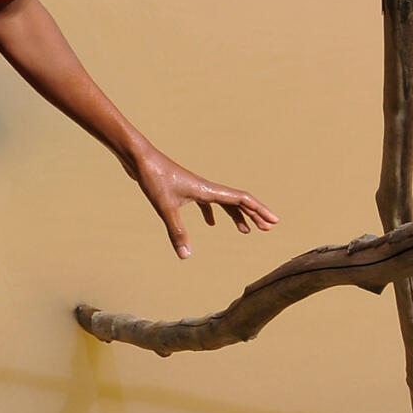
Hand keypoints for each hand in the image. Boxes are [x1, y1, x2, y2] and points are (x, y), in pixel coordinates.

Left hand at [126, 146, 277, 257]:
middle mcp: (205, 187)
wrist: (138, 157)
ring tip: (245, 231)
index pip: (241, 199)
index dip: (259, 210)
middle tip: (267, 229)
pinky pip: (206, 202)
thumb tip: (186, 256)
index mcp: (207, 190)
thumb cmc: (153, 177)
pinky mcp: (184, 189)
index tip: (274, 222)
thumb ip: (176, 231)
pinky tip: (210, 224)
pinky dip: (212, 213)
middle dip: (254, 215)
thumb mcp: (165, 207)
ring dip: (236, 215)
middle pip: (237, 201)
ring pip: (223, 202)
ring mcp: (195, 187)